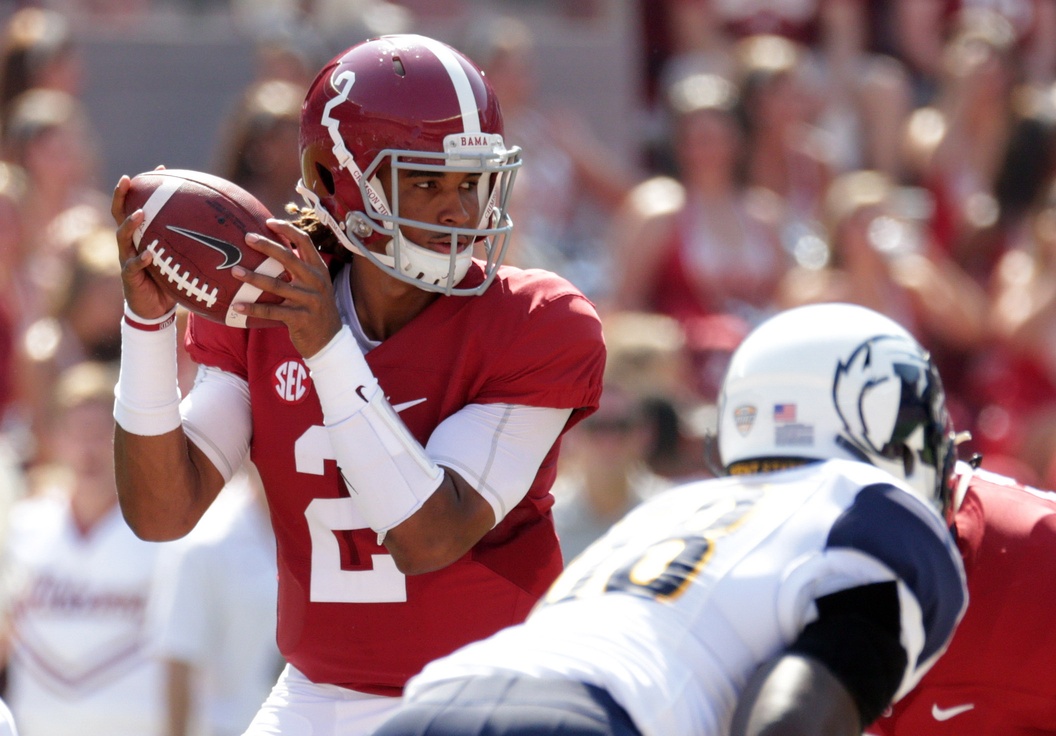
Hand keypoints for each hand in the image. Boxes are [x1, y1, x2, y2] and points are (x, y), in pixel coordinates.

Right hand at [112, 174, 177, 319]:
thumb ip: (191, 242)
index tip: (159, 168)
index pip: (139, 205)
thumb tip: (221, 226)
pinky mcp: (130, 277)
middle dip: (121, 196)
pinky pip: (133, 266)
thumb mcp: (179, 256)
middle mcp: (130, 244)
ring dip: (130, 224)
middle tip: (127, 180)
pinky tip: (149, 254)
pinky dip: (141, 259)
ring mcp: (127, 259)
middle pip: (119, 214)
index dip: (148, 187)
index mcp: (141, 235)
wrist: (155, 308)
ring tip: (140, 214)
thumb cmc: (168, 279)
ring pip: (123, 237)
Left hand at [232, 218, 343, 357]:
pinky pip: (272, 311)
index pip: (305, 241)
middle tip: (247, 237)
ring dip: (253, 277)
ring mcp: (308, 300)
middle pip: (289, 258)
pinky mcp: (299, 318)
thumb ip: (301, 268)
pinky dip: (253, 308)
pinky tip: (237, 305)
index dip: (287, 229)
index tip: (268, 222)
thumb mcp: (316, 285)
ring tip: (234, 270)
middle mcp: (315, 282)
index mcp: (319, 269)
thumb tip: (274, 248)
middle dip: (267, 246)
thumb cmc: (315, 308)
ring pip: (276, 285)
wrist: (329, 339)